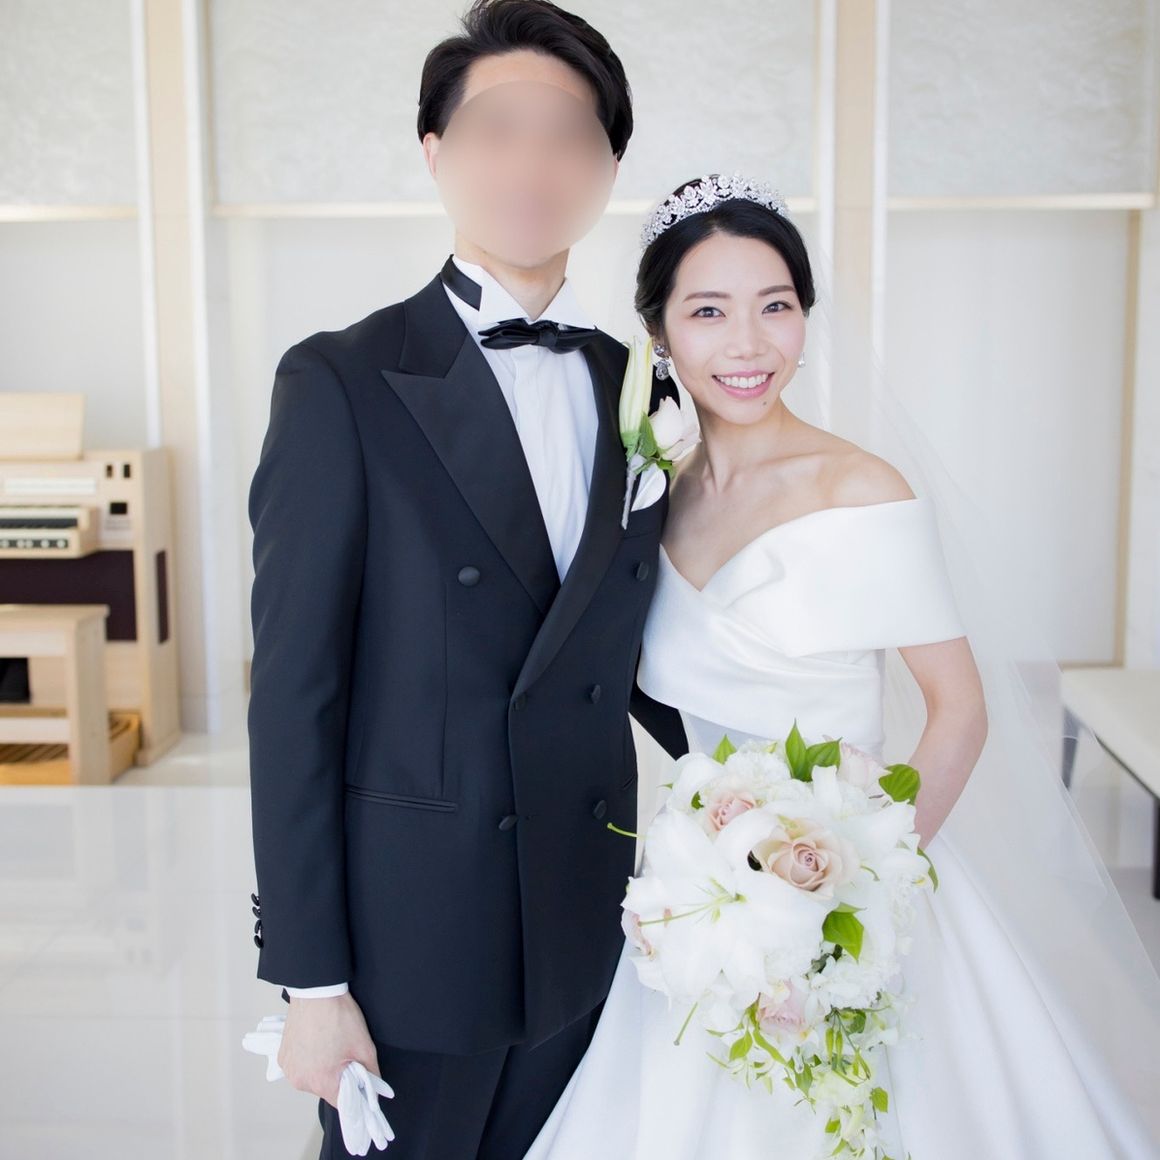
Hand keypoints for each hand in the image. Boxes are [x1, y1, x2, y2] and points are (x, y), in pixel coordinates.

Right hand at [277, 991, 380, 1107]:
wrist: (316, 990)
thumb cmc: (338, 1015)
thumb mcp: (364, 1046)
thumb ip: (371, 1075)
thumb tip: (374, 1090)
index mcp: (320, 1081)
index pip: (341, 1102)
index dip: (353, 1092)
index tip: (358, 1081)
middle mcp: (300, 1080)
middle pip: (326, 1089)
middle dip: (338, 1076)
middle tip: (344, 1054)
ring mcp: (288, 1068)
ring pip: (312, 1078)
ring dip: (321, 1068)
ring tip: (329, 1044)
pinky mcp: (282, 1056)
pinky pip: (299, 1066)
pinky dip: (308, 1059)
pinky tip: (316, 1041)